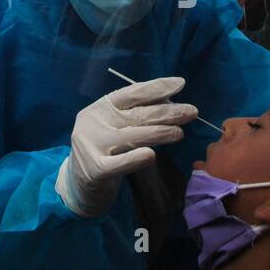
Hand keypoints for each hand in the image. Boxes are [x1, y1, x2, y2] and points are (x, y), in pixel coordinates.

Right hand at [57, 76, 197, 217]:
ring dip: (160, 133)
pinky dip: (136, 158)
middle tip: (192, 112)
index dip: (156, 88)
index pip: (131, 93)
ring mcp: (92, 146)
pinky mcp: (95, 170)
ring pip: (132, 136)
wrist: (77, 186)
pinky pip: (120, 163)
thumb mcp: (114, 129)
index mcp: (99, 108)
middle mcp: (93, 123)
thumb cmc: (103, 152)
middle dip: (167, 112)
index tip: (180, 84)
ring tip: (180, 133)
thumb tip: (170, 102)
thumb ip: (135, 116)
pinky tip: (151, 155)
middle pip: (136, 115)